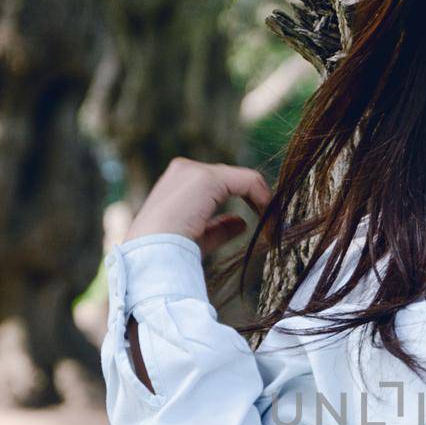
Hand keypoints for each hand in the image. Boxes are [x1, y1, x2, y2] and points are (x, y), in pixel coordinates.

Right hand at [123, 157, 273, 257]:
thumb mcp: (198, 238)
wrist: (153, 254)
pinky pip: (248, 181)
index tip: (261, 222)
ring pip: (240, 179)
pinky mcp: (207, 178)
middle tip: (271, 222)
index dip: (242, 201)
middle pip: (230, 180)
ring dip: (260, 199)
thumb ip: (219, 227)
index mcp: (175, 184)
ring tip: (272, 221)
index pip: (218, 185)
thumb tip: (241, 223)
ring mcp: (194, 171)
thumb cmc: (170, 254)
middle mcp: (183, 170)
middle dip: (253, 198)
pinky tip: (268, 214)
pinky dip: (262, 197)